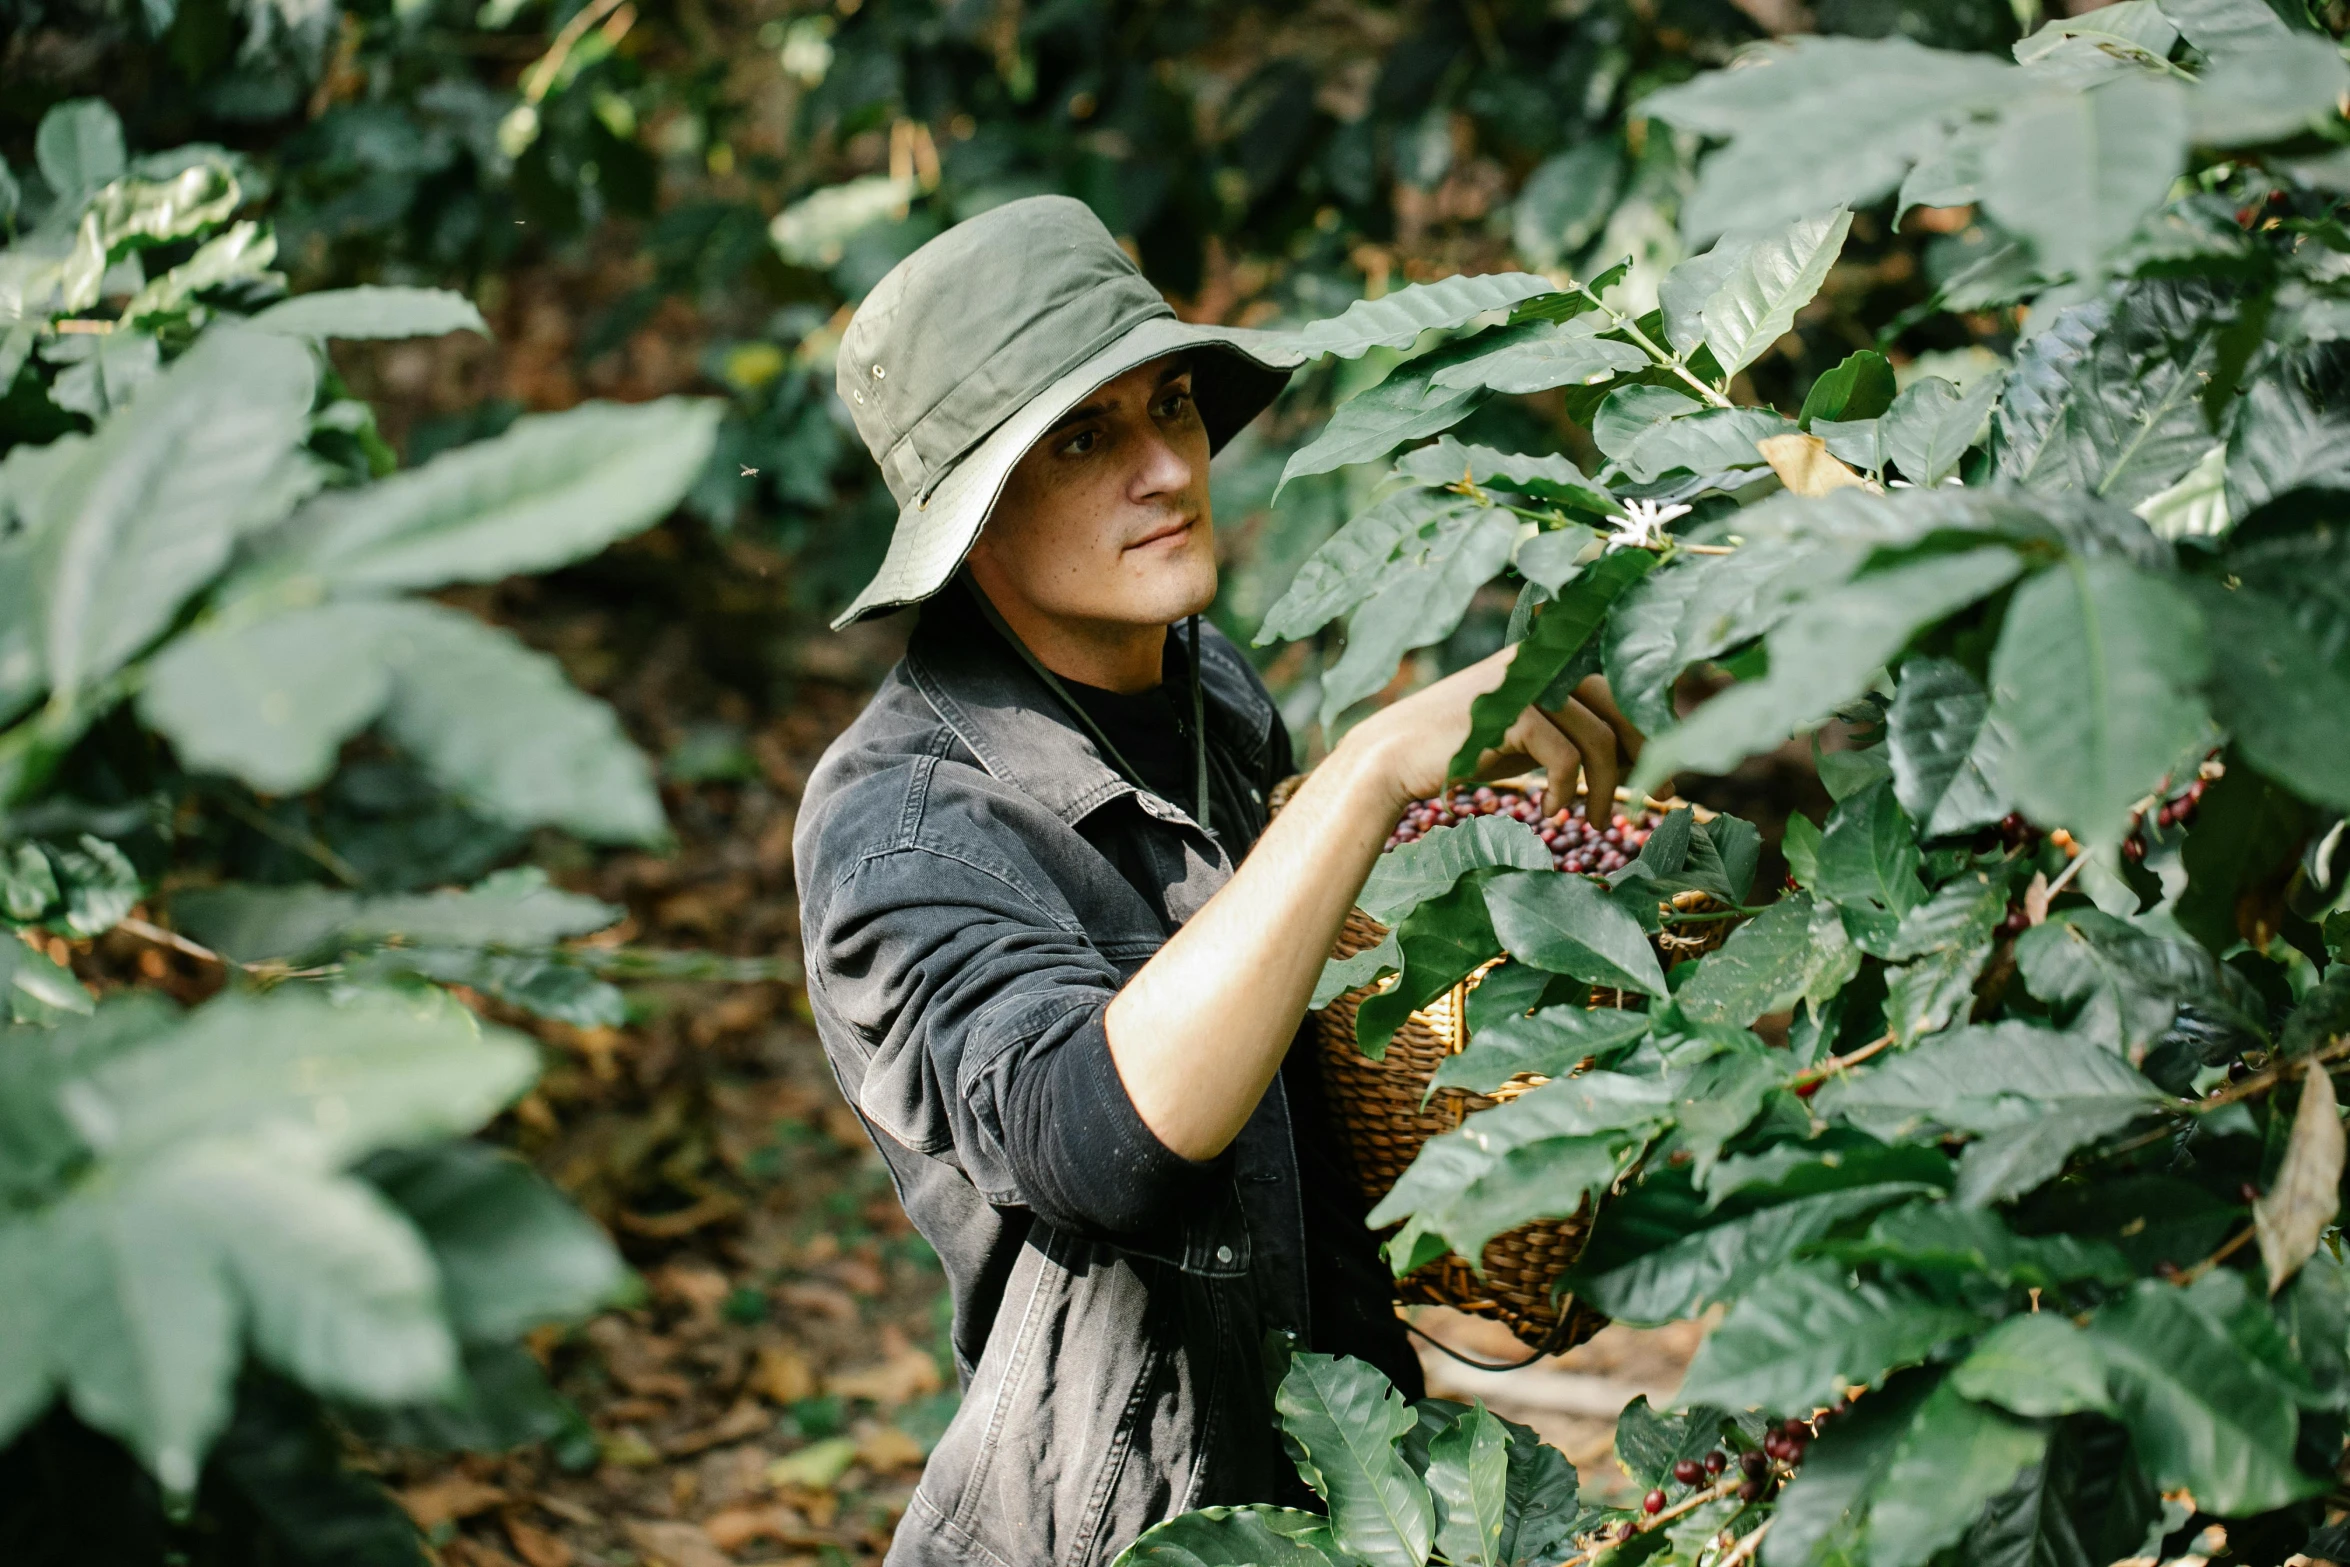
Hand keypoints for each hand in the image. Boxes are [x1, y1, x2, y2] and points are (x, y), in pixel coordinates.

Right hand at [1339, 647, 1646, 819]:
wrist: (1393, 755)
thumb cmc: (1464, 749)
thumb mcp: (1529, 735)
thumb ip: (1573, 732)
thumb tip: (1634, 755)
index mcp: (1552, 658)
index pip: (1621, 689)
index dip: (1649, 731)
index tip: (1659, 776)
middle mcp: (1544, 660)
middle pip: (1621, 708)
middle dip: (1644, 758)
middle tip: (1650, 800)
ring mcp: (1527, 684)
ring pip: (1598, 738)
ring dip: (1605, 788)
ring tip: (1593, 823)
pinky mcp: (1510, 713)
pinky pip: (1564, 756)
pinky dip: (1565, 790)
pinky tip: (1550, 812)